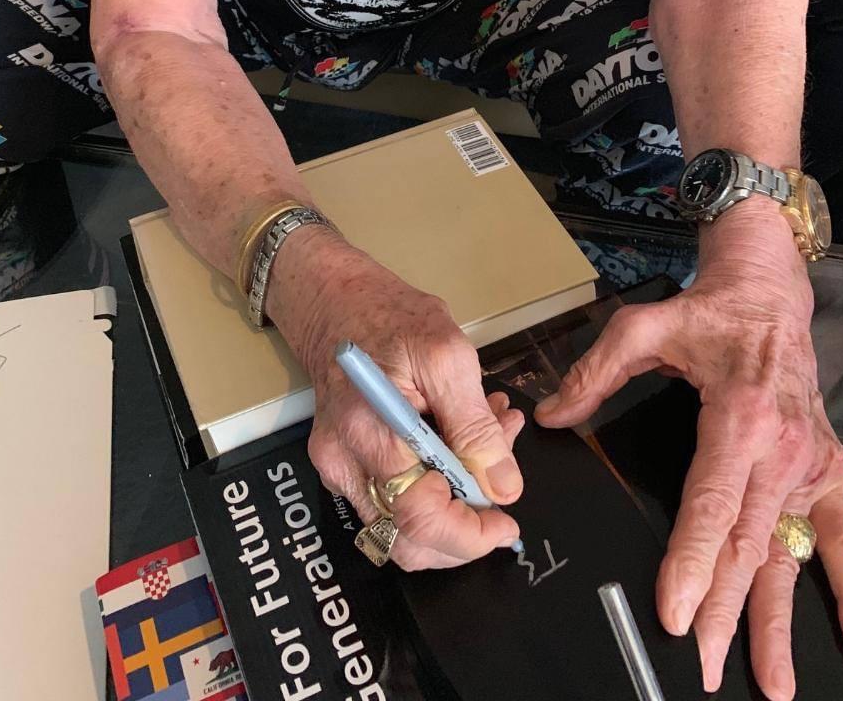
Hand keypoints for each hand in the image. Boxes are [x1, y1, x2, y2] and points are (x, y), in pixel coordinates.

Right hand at [268, 225, 523, 568]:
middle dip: (465, 530)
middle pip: (408, 543)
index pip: (420, 521)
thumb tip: (504, 488)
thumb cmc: (389, 315)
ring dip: (454, 506)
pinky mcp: (344, 465)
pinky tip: (461, 443)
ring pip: (403, 529)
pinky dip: (434, 488)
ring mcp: (339, 469)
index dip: (470, 534)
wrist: (335, 299)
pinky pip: (393, 501)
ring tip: (490, 447)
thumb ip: (475, 427)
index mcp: (369, 434)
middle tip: (501, 486)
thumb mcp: (447, 355)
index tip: (507, 519)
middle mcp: (344, 464)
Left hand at [535, 203, 842, 699]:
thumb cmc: (708, 312)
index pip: (710, 503)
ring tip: (772, 683)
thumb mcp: (643, 326)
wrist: (770, 293)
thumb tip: (551, 415)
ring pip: (788, 555)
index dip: (692, 560)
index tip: (675, 611)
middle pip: (746, 543)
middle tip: (701, 664)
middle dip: (722, 610)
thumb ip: (595, 372)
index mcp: (737, 416)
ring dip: (779, 621)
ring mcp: (806, 466)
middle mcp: (779, 449)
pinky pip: (841, 540)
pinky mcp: (825, 473)